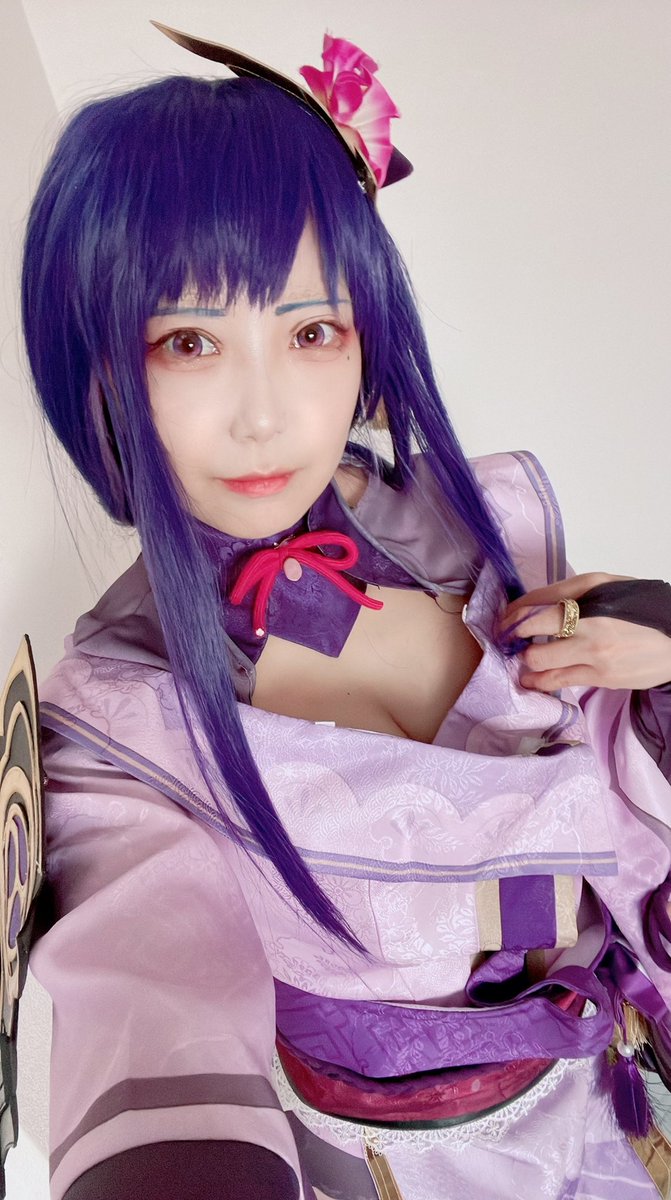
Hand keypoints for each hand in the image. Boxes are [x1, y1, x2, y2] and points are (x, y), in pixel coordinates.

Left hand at [500, 572, 670, 691]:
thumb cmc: (639, 608)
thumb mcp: (605, 585)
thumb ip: (565, 591)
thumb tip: (528, 603)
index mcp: (591, 601)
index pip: (537, 610)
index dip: (513, 617)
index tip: (504, 621)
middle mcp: (591, 630)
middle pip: (534, 642)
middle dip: (515, 642)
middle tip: (510, 641)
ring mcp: (596, 658)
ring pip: (543, 667)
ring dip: (525, 666)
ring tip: (522, 663)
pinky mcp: (601, 679)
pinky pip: (560, 682)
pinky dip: (542, 681)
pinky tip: (535, 678)